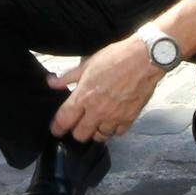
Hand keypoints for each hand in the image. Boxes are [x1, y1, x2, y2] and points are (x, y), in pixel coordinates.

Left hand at [47, 36, 162, 143]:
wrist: (144, 59)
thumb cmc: (115, 58)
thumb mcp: (87, 64)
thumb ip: (68, 77)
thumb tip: (51, 82)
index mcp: (83, 97)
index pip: (64, 120)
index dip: (57, 128)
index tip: (56, 130)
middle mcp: (97, 111)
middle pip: (80, 135)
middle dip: (76, 132)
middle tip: (78, 126)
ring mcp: (114, 117)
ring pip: (100, 136)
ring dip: (96, 131)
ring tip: (97, 124)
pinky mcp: (129, 118)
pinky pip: (118, 133)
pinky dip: (114, 129)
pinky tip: (113, 121)